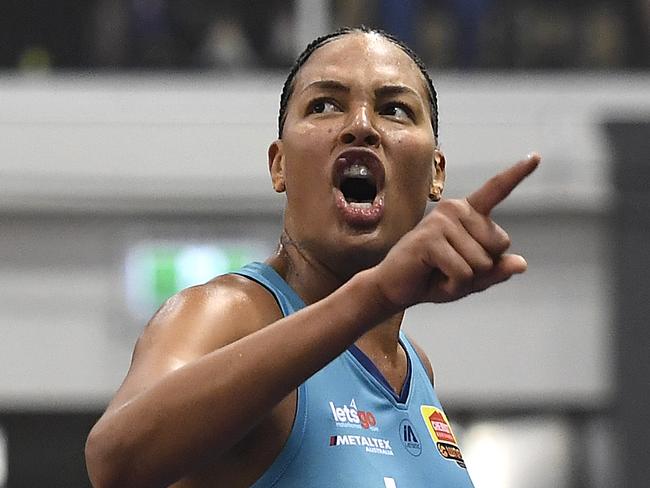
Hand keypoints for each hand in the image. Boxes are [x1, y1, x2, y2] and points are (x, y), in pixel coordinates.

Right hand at [372, 153, 540, 310]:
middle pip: (499, 244)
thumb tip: (521, 263)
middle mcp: (455, 209)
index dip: (517, 174)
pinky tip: (433, 276)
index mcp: (468, 212)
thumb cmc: (432, 277)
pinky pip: (463, 273)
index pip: (496, 190)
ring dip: (464, 279)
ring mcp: (441, 222)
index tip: (536, 157)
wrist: (395, 288)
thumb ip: (495, 270)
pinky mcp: (430, 239)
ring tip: (439, 271)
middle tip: (450, 267)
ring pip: (482, 262)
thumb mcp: (471, 279)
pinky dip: (453, 284)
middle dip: (481, 267)